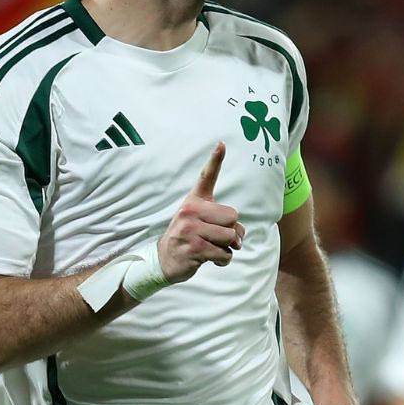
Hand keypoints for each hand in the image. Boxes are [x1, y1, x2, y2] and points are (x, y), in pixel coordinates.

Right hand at [158, 142, 245, 282]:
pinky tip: (210, 258)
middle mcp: (190, 211)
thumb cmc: (188, 237)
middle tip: (217, 238)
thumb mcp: (197, 220)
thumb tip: (239, 236)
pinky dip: (222, 260)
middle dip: (231, 232)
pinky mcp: (194, 248)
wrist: (164, 259)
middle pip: (233, 217)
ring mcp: (191, 229)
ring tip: (212, 248)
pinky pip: (224, 254)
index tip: (221, 144)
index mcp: (194, 201)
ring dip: (227, 248)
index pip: (206, 178)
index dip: (215, 160)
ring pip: (230, 237)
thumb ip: (221, 221)